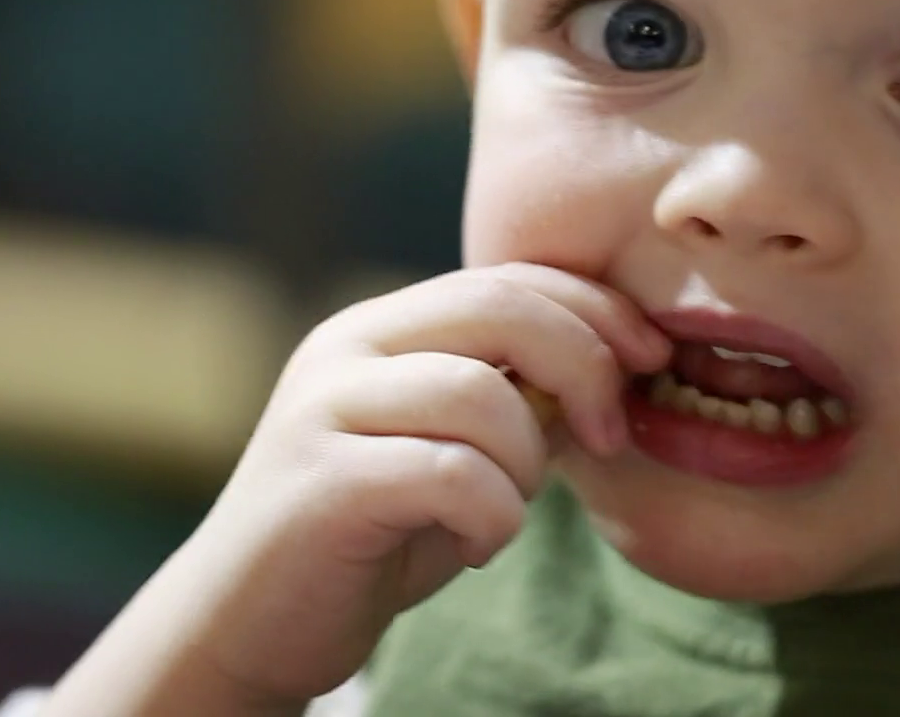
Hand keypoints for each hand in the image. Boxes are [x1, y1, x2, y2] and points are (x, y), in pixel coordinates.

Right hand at [43, 264, 670, 715]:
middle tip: (606, 436)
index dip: (595, 309)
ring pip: (480, 394)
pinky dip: (493, 516)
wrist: (249, 623)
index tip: (650, 361)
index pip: (508, 275)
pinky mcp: (322, 482)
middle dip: (585, 365)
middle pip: (501, 306)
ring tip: (506, 509)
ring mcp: (325, 409)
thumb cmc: (369, 536)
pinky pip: (452, 475)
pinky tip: (473, 547)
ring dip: (526, 462)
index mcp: (381, 328)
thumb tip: (614, 363)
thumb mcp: (449, 450)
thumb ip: (509, 398)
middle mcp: (346, 349)